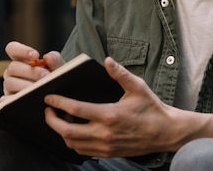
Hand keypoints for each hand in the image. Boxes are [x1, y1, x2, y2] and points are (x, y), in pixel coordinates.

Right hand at [1, 41, 64, 101]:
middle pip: (12, 67)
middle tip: (45, 75)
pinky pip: (7, 100)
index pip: (12, 48)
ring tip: (40, 87)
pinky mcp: (9, 101)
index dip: (21, 50)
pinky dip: (18, 99)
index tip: (36, 55)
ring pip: (9, 82)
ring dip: (26, 85)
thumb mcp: (58, 67)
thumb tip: (48, 57)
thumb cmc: (54, 77)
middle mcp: (12, 72)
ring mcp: (9, 86)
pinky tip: (31, 98)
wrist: (59, 96)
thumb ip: (54, 59)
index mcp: (20, 59)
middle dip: (30, 71)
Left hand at [44, 57, 177, 157]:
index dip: (58, 103)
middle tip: (47, 110)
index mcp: (110, 114)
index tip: (48, 97)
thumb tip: (107, 60)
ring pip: (73, 143)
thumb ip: (120, 73)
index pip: (75, 110)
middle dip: (52, 120)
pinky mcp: (108, 152)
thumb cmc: (151, 108)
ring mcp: (106, 145)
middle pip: (67, 131)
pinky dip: (73, 142)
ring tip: (58, 119)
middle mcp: (105, 133)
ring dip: (61, 132)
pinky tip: (72, 132)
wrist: (165, 132)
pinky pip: (83, 151)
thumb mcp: (138, 87)